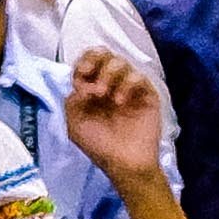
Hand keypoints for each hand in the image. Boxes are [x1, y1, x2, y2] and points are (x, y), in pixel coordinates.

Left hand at [65, 49, 164, 190]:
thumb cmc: (99, 145)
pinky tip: (120, 102)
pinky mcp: (146, 94)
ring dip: (108, 73)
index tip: (80, 75)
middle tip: (89, 73)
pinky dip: (126, 84)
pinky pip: (138, 76)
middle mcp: (110, 84)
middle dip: (95, 59)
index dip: (82, 63)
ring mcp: (128, 88)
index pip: (86, 63)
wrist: (124, 163)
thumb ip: (72, 102)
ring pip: (121, 61)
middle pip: (104, 54)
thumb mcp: (75, 125)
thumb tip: (82, 83)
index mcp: (91, 89)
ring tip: (103, 95)